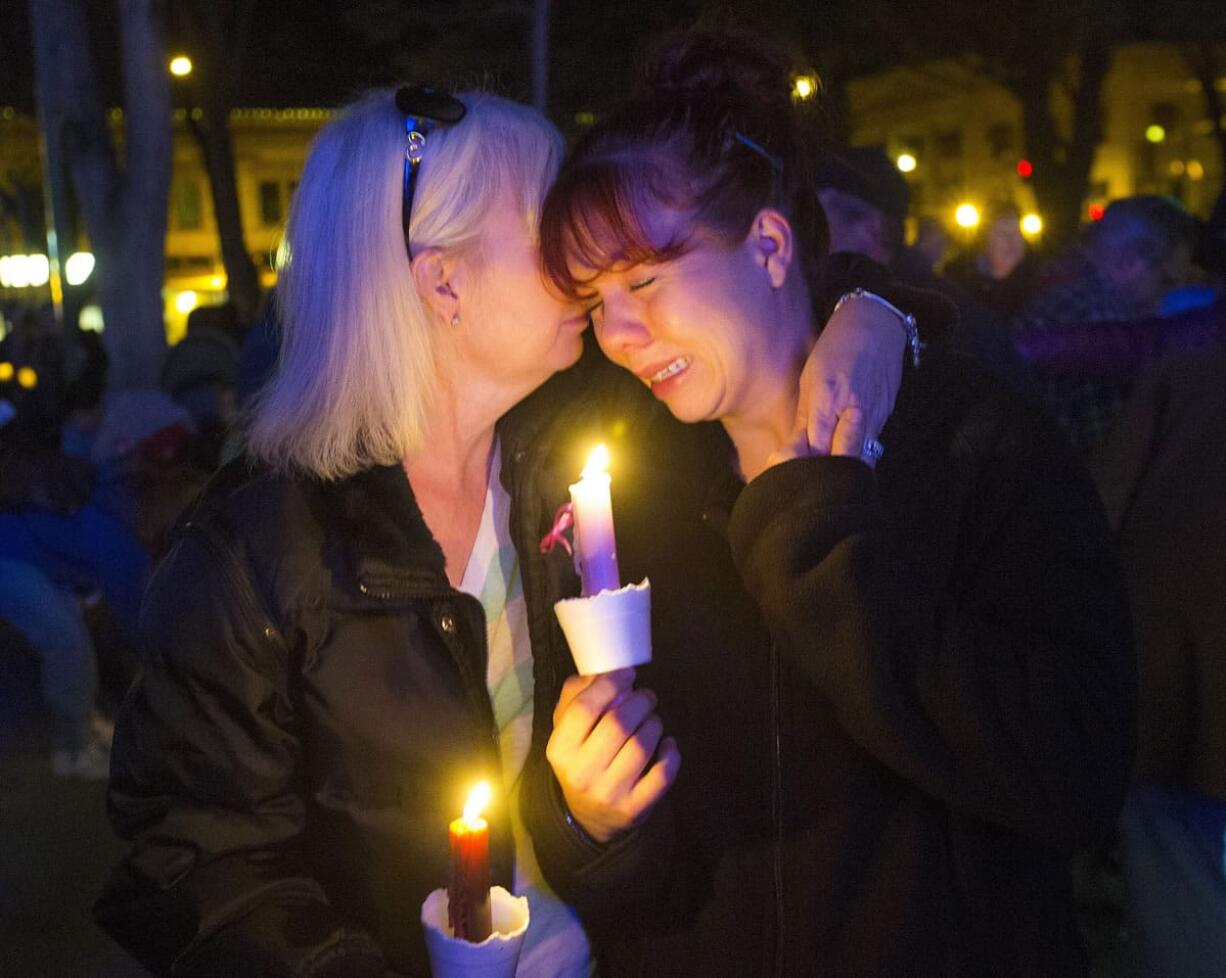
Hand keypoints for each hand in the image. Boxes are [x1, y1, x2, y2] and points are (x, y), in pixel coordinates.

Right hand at [546, 667, 680, 843]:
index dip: (610, 684)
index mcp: (560, 749)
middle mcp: (581, 773)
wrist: (590, 816)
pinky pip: (663, 773)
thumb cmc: (581, 760)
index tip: (627, 674)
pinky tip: (667, 744)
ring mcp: (609, 794)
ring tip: (652, 720)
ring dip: (654, 723)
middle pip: (618, 723)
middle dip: (640, 701)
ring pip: (643, 745)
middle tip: (646, 697)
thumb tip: (604, 671)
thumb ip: (578, 696)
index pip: (585, 708)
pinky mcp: (635, 808)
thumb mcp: (567, 731)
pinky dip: (670, 752)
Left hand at [778, 295, 904, 468]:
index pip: (815, 446)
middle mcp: (854, 409)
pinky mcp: (887, 414)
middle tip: (812, 481)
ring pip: (861, 456)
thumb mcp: (810, 378)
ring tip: (829, 472)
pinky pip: (872, 443)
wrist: (877, 324)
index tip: (790, 474)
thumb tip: (791, 450)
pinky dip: (859, 453)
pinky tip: (847, 453)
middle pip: (842, 458)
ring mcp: (875, 413)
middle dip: (826, 473)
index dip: (803, 464)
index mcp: (828, 398)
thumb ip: (803, 418)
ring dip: (844, 467)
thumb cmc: (836, 347)